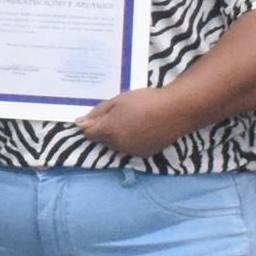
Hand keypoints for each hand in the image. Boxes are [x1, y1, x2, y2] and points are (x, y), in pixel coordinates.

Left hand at [74, 84, 192, 160]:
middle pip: (102, 140)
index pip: (89, 133)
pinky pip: (130, 148)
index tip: (97, 115)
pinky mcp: (144, 154)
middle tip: (120, 113)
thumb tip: (80, 123)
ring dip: (118, 135)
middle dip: (105, 129)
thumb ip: (98, 113)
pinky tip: (142, 128)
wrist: (175, 110)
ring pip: (116, 145)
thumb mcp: (118, 100)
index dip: (90, 124)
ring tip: (133, 119)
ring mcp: (131, 151)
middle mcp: (117, 145)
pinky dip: (131, 140)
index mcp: (109, 131)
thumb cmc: (145, 100)